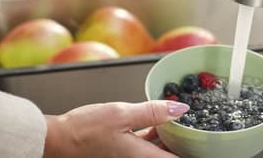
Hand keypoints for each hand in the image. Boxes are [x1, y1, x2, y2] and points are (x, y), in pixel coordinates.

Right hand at [42, 100, 188, 157]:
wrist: (57, 140)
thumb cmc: (84, 130)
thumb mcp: (122, 114)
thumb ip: (153, 112)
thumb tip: (180, 109)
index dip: (193, 150)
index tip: (205, 141)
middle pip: (169, 153)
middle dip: (182, 141)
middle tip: (196, 127)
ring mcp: (131, 157)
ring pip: (158, 149)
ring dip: (169, 137)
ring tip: (180, 120)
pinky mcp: (123, 151)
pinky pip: (146, 145)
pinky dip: (155, 134)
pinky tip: (157, 121)